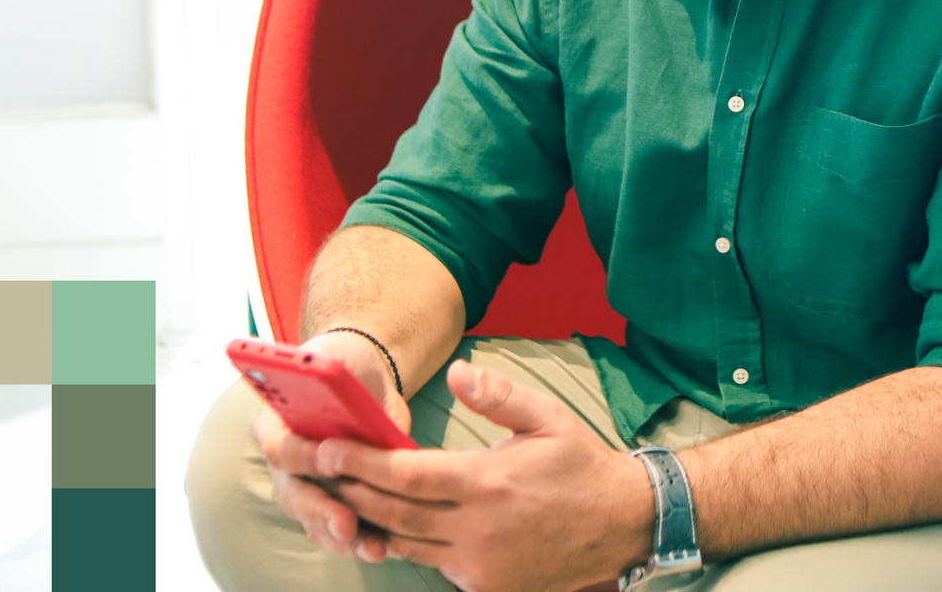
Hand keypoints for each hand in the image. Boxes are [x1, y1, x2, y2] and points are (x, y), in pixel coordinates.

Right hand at [250, 330, 412, 559]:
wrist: (356, 377)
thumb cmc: (347, 369)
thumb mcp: (347, 368)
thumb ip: (349, 393)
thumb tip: (370, 424)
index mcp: (275, 422)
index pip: (279, 445)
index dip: (302, 457)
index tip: (327, 462)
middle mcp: (283, 460)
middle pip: (294, 493)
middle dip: (322, 511)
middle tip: (347, 524)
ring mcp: (302, 484)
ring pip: (313, 519)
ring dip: (341, 538)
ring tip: (372, 548)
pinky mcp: (327, 501)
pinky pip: (333, 529)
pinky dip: (354, 542)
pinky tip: (379, 549)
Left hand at [315, 358, 655, 591]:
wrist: (622, 524)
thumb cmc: (580, 465)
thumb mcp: (548, 418)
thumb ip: (498, 396)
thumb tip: (458, 371)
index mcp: (488, 484)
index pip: (407, 474)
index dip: (361, 462)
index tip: (329, 448)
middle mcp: (477, 531)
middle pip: (393, 513)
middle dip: (351, 490)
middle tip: (319, 470)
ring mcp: (479, 566)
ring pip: (406, 544)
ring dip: (370, 521)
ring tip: (341, 496)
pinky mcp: (486, 587)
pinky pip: (432, 564)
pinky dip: (406, 544)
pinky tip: (387, 524)